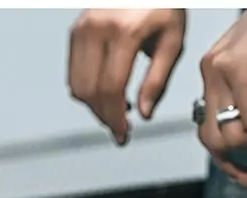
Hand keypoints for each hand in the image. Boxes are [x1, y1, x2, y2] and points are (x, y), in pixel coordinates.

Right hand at [68, 9, 185, 144]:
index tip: (123, 135)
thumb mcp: (172, 42)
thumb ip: (157, 81)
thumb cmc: (164, 6)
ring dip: (94, 107)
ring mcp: (82, 28)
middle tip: (120, 130)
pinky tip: (108, 95)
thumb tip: (144, 114)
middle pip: (90, 90)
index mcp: (124, 32)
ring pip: (77, 84)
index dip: (116, 117)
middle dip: (104, 117)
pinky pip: (74, 72)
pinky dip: (87, 91)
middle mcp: (97, 28)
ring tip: (117, 113)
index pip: (112, 88)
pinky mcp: (76, 30)